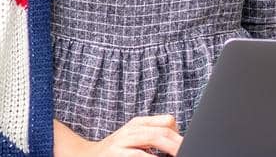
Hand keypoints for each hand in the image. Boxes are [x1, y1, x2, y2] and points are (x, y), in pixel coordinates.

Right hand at [56, 115, 182, 156]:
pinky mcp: (116, 154)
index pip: (167, 121)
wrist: (85, 156)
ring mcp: (123, 141)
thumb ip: (153, 135)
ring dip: (171, 149)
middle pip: (163, 131)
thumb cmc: (115, 151)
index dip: (180, 133)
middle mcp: (131, 129)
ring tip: (181, 155)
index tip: (189, 145)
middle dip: (179, 144)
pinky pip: (139, 155)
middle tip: (190, 151)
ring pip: (154, 139)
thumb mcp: (134, 138)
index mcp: (138, 124)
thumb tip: (179, 141)